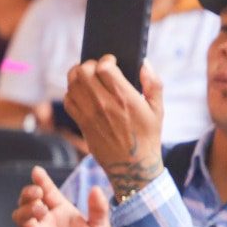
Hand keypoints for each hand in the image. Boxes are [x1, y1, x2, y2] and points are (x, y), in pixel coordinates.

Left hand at [64, 57, 164, 199]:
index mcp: (124, 97)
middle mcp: (104, 104)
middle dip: (89, 64)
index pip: (103, 66)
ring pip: (72, 83)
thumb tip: (144, 63)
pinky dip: (71, 92)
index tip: (112, 62)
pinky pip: (68, 100)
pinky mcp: (82, 124)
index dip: (106, 60)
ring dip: (77, 75)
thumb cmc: (148, 137)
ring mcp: (90, 114)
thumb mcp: (158, 110)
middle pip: (84, 71)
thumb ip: (153, 84)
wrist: (132, 167)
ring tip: (86, 77)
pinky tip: (82, 94)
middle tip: (96, 69)